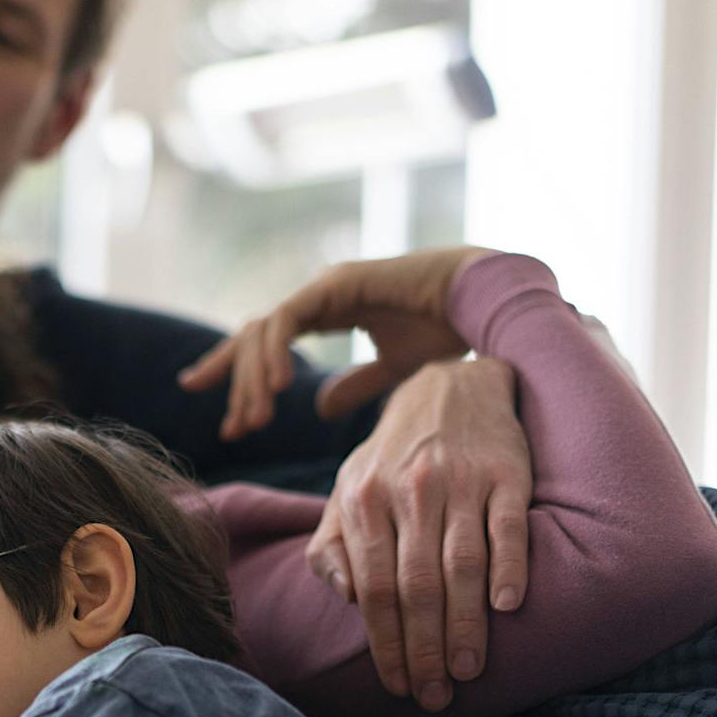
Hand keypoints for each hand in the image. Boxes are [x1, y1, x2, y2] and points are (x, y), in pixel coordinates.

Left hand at [177, 246, 495, 440]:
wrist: (484, 300)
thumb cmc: (447, 327)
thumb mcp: (393, 369)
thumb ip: (355, 386)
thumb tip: (320, 409)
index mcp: (327, 312)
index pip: (268, 346)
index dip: (243, 382)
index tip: (232, 427)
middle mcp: (318, 296)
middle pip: (255, 339)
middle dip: (235, 385)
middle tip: (232, 432)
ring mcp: (324, 286)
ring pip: (264, 332)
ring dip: (253, 380)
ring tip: (254, 423)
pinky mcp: (336, 284)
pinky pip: (288, 320)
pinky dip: (275, 354)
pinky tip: (275, 388)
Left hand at [311, 357, 530, 709]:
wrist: (449, 387)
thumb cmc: (391, 457)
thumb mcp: (347, 490)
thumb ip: (334, 544)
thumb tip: (347, 596)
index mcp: (364, 500)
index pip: (373, 588)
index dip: (385, 642)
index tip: (397, 684)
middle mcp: (410, 490)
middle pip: (416, 586)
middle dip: (424, 648)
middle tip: (434, 695)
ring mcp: (461, 481)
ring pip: (461, 564)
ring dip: (466, 624)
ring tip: (468, 670)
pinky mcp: (507, 473)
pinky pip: (509, 528)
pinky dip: (510, 567)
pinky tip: (509, 607)